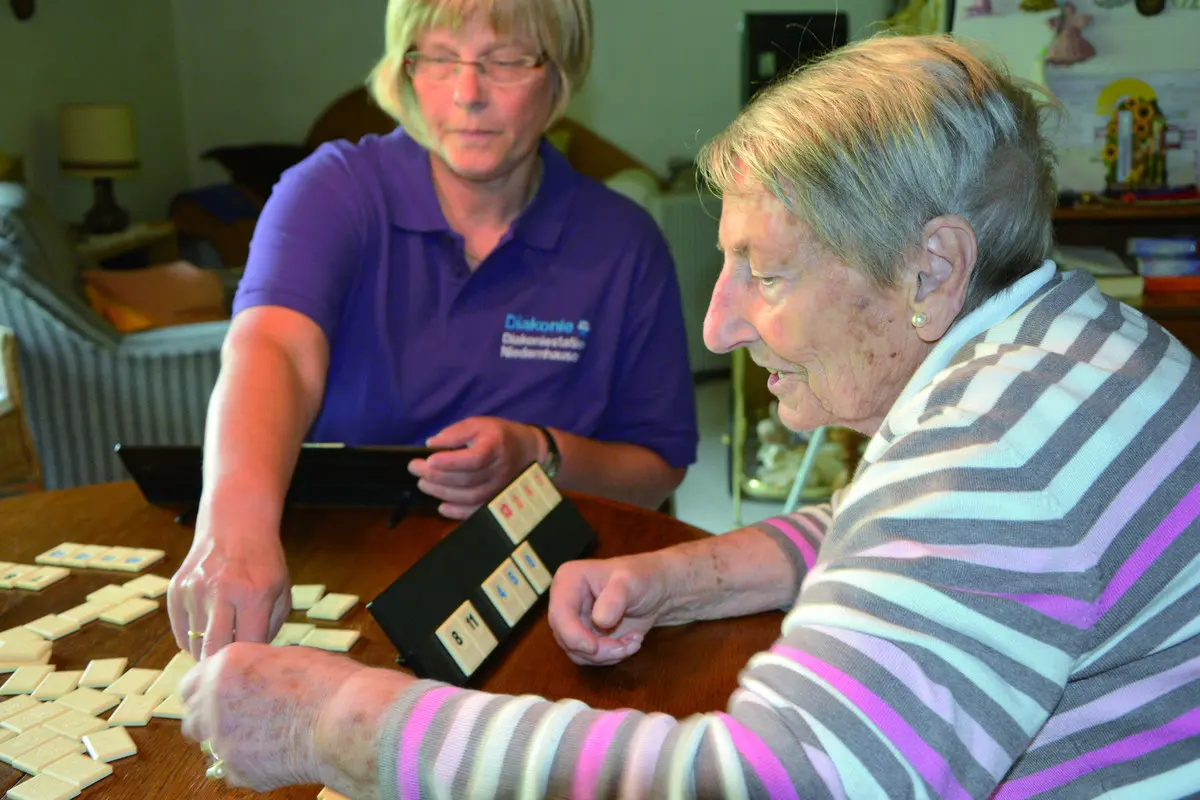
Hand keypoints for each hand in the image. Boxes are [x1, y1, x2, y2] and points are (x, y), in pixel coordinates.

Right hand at [168, 519, 291, 659]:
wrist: (235, 526)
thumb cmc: (264, 563)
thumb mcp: (281, 592)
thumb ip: (269, 630)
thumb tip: (250, 663)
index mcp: (254, 594)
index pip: (247, 647)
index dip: (250, 663)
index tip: (253, 667)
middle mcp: (221, 592)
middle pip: (213, 652)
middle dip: (222, 666)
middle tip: (231, 670)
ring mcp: (194, 591)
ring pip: (194, 645)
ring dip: (207, 651)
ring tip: (223, 640)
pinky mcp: (176, 590)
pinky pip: (180, 632)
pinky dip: (193, 639)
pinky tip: (208, 628)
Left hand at [178, 643, 365, 791]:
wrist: (346, 722)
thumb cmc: (328, 684)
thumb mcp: (284, 658)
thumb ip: (251, 669)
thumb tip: (244, 682)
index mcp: (224, 666)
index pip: (189, 685)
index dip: (206, 692)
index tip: (221, 697)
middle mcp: (213, 703)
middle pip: (192, 719)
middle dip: (211, 719)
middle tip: (243, 718)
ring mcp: (222, 741)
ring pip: (211, 747)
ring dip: (229, 743)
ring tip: (264, 737)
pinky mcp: (237, 771)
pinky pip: (232, 770)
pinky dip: (248, 764)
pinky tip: (276, 753)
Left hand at [408, 416, 540, 518]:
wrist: (528, 451)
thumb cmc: (499, 435)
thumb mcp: (478, 424)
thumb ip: (455, 433)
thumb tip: (431, 445)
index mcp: (495, 447)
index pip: (473, 459)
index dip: (449, 462)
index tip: (428, 460)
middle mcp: (499, 470)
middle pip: (467, 479)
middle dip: (437, 476)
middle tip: (416, 469)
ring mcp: (499, 488)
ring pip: (469, 497)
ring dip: (442, 493)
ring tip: (423, 484)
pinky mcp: (497, 500)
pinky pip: (476, 511)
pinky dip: (457, 512)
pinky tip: (441, 506)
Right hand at [547, 554, 670, 665]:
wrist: (657, 590)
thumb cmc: (643, 577)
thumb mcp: (632, 581)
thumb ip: (615, 597)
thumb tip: (600, 620)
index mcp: (568, 580)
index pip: (559, 613)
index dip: (573, 635)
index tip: (595, 648)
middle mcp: (565, 602)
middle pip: (566, 638)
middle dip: (598, 649)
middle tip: (627, 645)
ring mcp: (574, 622)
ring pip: (577, 653)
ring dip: (608, 654)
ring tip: (634, 640)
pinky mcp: (585, 638)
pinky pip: (589, 658)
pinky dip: (611, 656)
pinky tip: (630, 642)